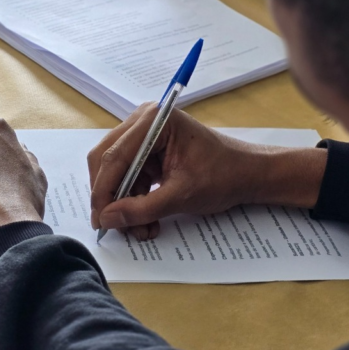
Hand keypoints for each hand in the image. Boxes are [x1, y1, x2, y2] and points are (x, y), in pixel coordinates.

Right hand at [88, 104, 328, 239]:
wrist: (248, 174)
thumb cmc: (224, 175)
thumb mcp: (182, 196)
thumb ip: (142, 208)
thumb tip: (107, 219)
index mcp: (154, 120)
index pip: (114, 157)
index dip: (103, 191)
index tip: (100, 220)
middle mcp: (143, 121)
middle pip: (107, 161)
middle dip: (111, 197)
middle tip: (113, 226)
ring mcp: (144, 135)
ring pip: (115, 173)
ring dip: (123, 204)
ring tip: (141, 229)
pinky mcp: (148, 151)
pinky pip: (128, 177)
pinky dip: (134, 201)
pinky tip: (147, 221)